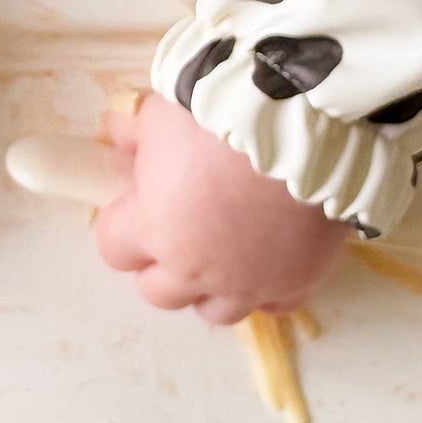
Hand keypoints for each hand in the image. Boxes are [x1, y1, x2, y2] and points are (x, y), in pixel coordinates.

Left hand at [95, 96, 349, 324]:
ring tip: (226, 251)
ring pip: (216, 311)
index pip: (114, 250)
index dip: (123, 227)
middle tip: (181, 229)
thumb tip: (119, 136)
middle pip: (159, 292)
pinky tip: (273, 259)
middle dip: (162, 264)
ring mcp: (249, 283)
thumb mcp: (160, 111)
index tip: (140, 205)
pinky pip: (276, 304)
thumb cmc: (220, 115)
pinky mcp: (298, 281)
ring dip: (212, 286)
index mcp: (153, 230)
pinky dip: (269, 287)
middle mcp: (195, 270)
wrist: (308, 123)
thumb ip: (134, 132)